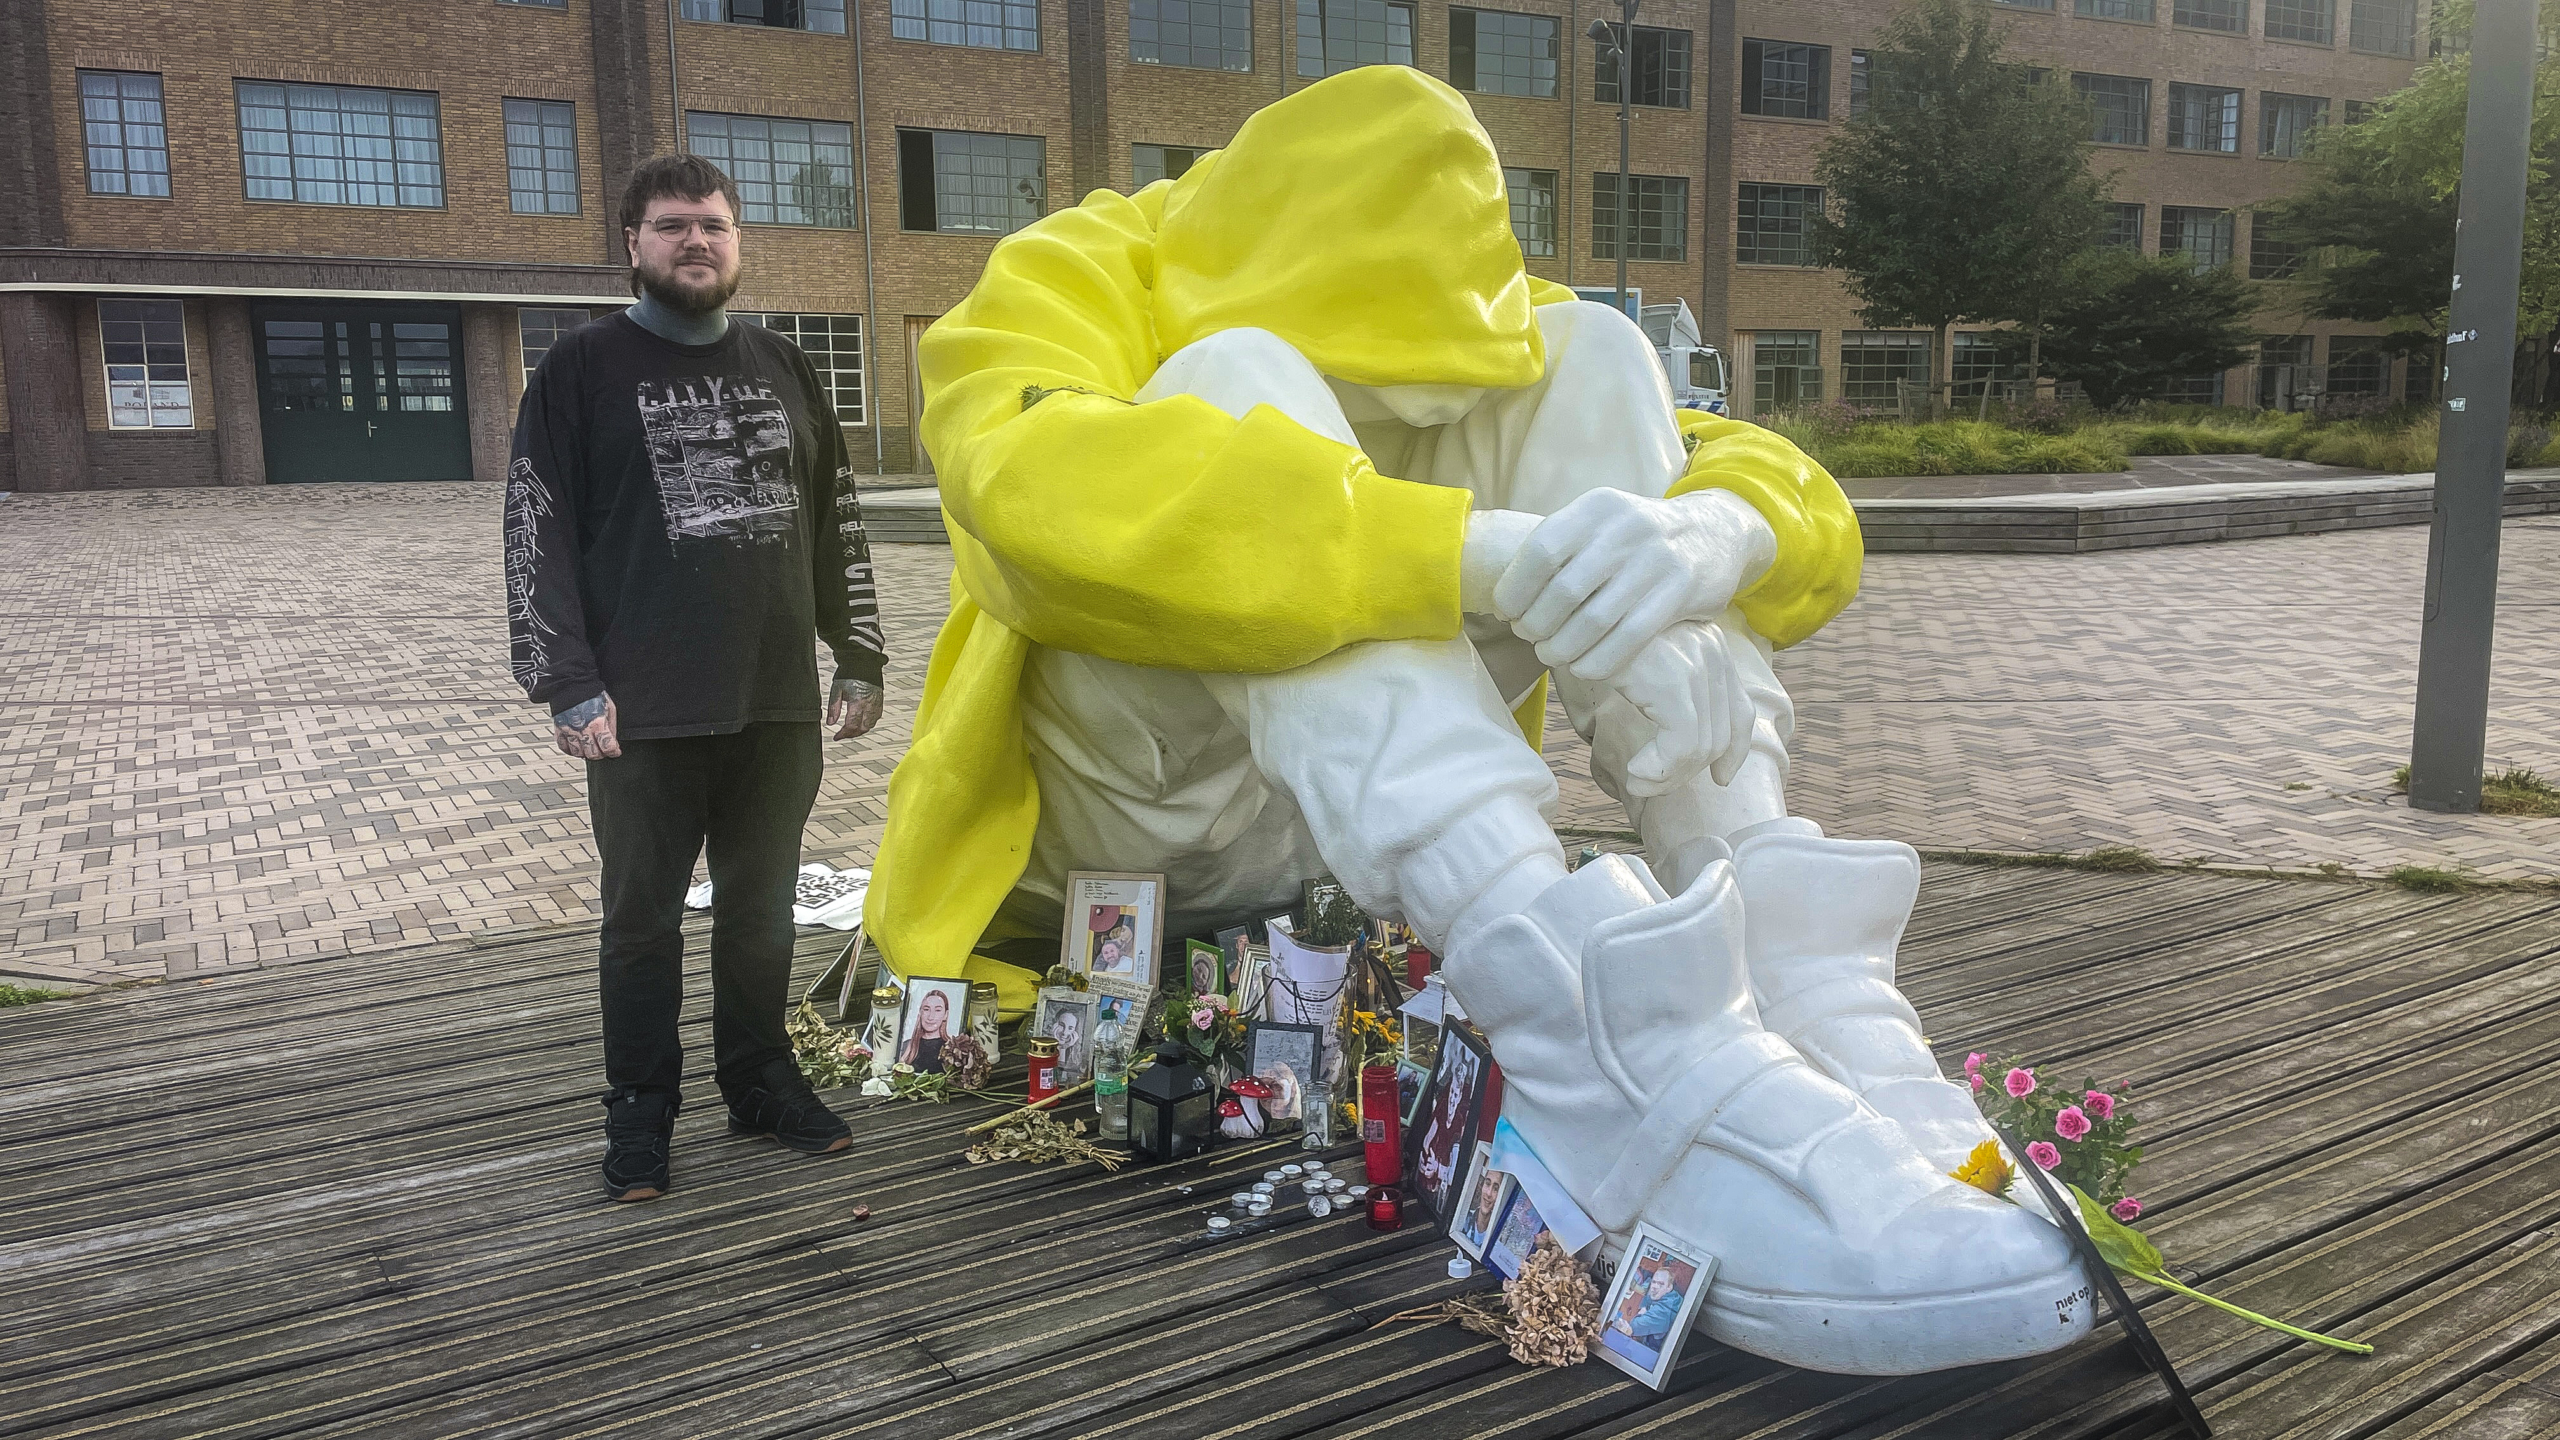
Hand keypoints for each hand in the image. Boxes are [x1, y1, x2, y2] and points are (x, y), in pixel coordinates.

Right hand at [554, 693, 620, 759]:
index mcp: (597, 723)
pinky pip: (563, 746)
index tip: (615, 752)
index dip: (614, 752)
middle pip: (592, 753)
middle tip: (603, 751)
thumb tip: (613, 741)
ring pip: (577, 753)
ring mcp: (569, 730)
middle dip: (601, 755)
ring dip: (586, 754)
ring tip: (590, 749)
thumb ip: (611, 726)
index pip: (607, 746)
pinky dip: (570, 750)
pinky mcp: (559, 729)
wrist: (573, 684)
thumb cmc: (592, 693)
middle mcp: (582, 729)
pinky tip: (576, 747)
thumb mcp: (610, 708)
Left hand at [828, 676, 883, 739]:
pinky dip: (869, 723)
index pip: (851, 725)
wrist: (863, 662)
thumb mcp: (836, 690)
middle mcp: (869, 705)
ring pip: (871, 725)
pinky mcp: (880, 701)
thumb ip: (833, 708)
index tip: (837, 736)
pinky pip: (876, 718)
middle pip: (862, 728)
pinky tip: (862, 721)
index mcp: (858, 702)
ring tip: (851, 730)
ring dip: (861, 730)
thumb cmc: (850, 673)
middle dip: (852, 734)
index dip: (843, 734)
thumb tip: (830, 722)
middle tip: (843, 734)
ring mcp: (876, 704)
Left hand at [1493, 489, 1776, 682]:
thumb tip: (1503, 601)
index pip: (1542, 550)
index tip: (1506, 613)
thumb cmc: (1634, 541)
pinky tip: (1583, 668)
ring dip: (1564, 647)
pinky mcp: (1680, 590)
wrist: (1711, 532)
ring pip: (1595, 619)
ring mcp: (1657, 558)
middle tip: (1530, 638)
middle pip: (1564, 590)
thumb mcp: (1598, 525)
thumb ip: (1559, 549)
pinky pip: (1630, 637)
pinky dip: (1598, 660)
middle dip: (1537, 624)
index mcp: (1596, 507)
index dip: (1515, 589)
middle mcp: (1626, 527)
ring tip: (1551, 655)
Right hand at [1590, 621, 1757, 796]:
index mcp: (1708, 644)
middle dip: (1686, 773)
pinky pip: (1680, 743)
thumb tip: (1672, 751)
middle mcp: (1710, 649)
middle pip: (1721, 734)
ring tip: (1636, 781)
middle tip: (1647, 785)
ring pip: (1701, 745)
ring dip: (1667, 777)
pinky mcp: (1671, 678)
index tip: (1720, 779)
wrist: (1562, 605)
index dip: (1735, 752)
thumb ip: (1663, 694)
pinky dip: (1659, 769)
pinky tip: (1633, 771)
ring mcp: (1694, 662)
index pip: (1740, 710)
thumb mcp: (1636, 663)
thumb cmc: (1588, 635)